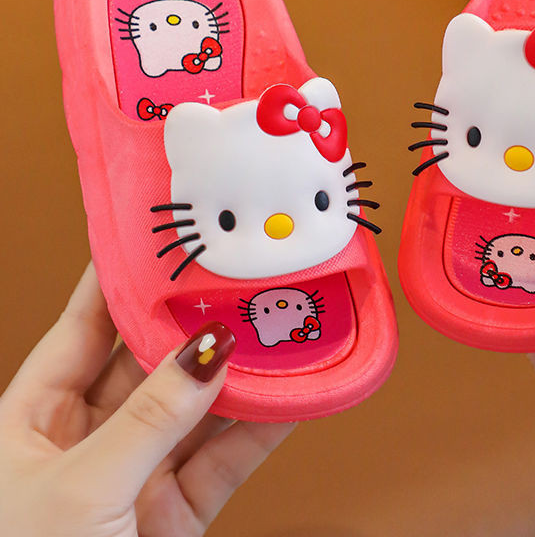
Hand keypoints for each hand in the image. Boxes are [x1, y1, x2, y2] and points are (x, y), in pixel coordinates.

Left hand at [0, 263, 293, 535]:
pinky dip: (261, 429)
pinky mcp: (174, 514)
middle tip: (238, 279)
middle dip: (196, 323)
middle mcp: (85, 438)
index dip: (120, 281)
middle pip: (150, 362)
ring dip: (241, 374)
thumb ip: (148, 419)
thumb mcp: (77, 489)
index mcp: (32, 419)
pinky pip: (224, 459)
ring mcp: (135, 474)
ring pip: (197, 409)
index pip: (82, 328)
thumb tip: (205, 353)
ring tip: (280, 327)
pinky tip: (292, 393)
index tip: (159, 237)